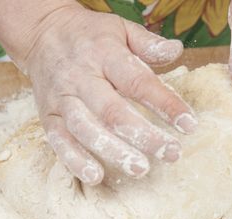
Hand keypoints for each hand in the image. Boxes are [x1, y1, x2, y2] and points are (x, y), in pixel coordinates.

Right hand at [0, 1, 196, 184]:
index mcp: (104, 54)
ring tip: (141, 169)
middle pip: (112, 111)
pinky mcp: (48, 116)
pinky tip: (95, 176)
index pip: (138, 82)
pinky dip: (75, 161)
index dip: (165, 104)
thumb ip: (147, 43)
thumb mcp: (120, 28)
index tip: (189, 124)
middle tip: (171, 153)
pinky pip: (58, 142)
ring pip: (86, 129)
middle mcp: (81, 77)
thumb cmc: (89, 35)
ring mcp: (62, 99)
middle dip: (144, 136)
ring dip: (114, 152)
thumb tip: (177, 50)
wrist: (41, 33)